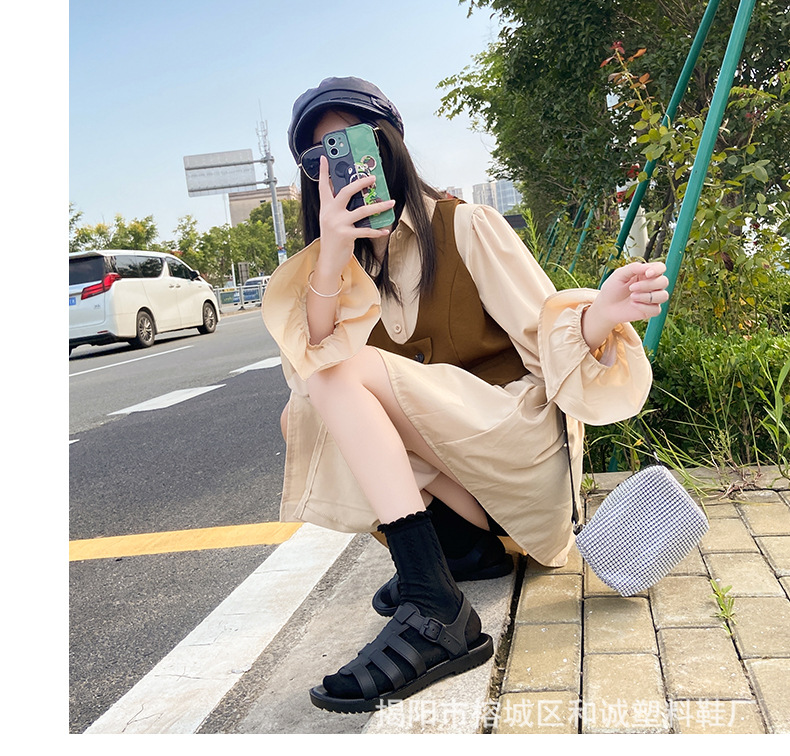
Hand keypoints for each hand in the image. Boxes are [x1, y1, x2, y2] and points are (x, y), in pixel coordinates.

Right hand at [313, 156, 394, 285]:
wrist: (328, 260)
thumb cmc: (333, 239)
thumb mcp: (331, 221)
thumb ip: (338, 208)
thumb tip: (355, 197)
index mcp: (326, 208)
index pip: (323, 186)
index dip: (324, 171)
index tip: (325, 158)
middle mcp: (330, 213)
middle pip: (345, 192)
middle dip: (360, 182)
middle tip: (373, 177)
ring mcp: (338, 224)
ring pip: (362, 210)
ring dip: (379, 206)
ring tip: (390, 202)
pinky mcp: (346, 235)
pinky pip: (366, 230)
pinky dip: (377, 230)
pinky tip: (385, 229)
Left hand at [581, 261, 668, 349]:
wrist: (605, 307)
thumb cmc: (612, 289)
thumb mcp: (619, 274)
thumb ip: (633, 268)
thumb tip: (648, 267)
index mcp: (646, 273)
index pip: (661, 268)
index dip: (658, 270)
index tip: (647, 274)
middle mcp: (652, 285)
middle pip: (664, 281)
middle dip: (648, 285)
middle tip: (631, 288)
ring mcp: (653, 298)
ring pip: (663, 296)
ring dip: (647, 296)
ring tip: (632, 297)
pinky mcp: (650, 310)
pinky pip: (656, 309)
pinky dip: (644, 307)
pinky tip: (633, 305)